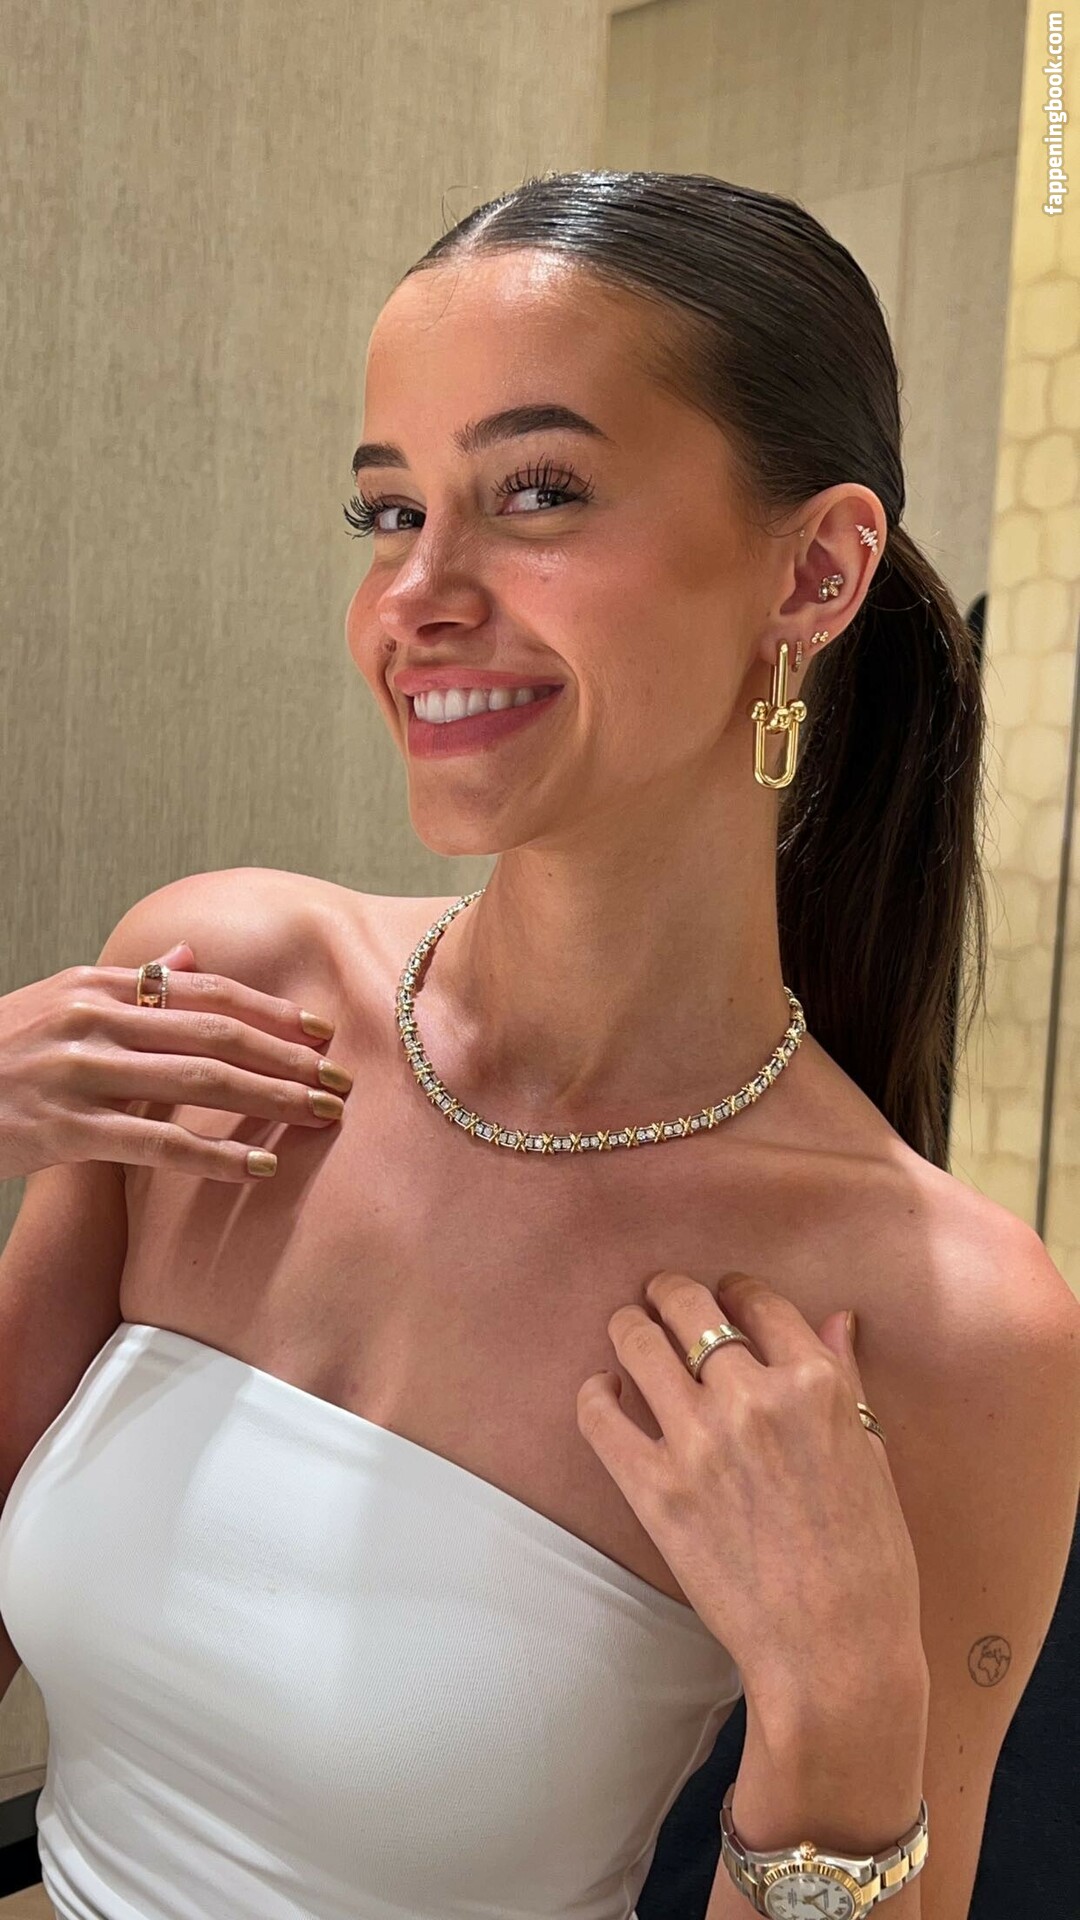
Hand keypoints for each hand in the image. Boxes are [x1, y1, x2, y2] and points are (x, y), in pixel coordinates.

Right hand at [0, 940, 351, 1181]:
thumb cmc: (0, 1051)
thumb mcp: (60, 1000)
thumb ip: (132, 981)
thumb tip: (189, 956)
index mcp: (99, 984)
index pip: (206, 991)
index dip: (272, 1011)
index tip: (321, 1030)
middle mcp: (95, 1019)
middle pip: (216, 1034)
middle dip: (289, 1057)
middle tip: (340, 1080)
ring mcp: (80, 1073)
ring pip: (198, 1084)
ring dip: (271, 1100)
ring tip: (321, 1116)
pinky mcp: (66, 1129)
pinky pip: (157, 1143)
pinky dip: (215, 1156)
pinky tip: (258, 1167)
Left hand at [576, 1270, 924, 1706]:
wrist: (834, 1651)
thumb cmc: (869, 1563)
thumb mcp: (872, 1458)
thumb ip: (845, 1381)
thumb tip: (834, 1320)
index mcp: (816, 1385)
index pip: (759, 1302)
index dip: (734, 1291)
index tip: (723, 1295)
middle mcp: (755, 1398)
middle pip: (690, 1307)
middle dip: (669, 1293)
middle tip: (659, 1296)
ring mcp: (699, 1441)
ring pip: (639, 1343)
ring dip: (629, 1327)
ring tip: (626, 1330)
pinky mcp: (654, 1489)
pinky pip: (600, 1415)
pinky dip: (595, 1394)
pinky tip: (603, 1392)